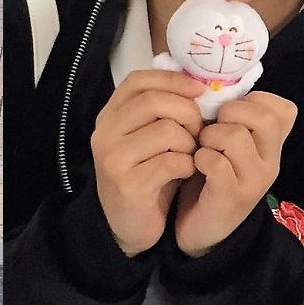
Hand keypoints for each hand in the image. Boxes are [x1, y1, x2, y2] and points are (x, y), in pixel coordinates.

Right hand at [90, 69, 205, 255]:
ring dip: (190, 142)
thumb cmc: (146, 173)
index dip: (172, 80)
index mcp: (110, 116)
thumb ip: (162, 109)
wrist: (127, 224)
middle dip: (188, 112)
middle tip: (198, 130)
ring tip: (190, 154)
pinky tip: (185, 172)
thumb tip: (197, 82)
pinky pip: (172, 162)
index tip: (198, 89)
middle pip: (154, 101)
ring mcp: (114, 160)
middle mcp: (105, 134)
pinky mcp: (129, 186)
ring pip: (167, 130)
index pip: (138, 81)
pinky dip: (188, 165)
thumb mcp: (148, 136)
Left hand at [174, 90, 294, 256]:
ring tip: (201, 147)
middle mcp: (270, 162)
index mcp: (272, 146)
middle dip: (231, 113)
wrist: (202, 230)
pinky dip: (201, 158)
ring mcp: (253, 181)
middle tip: (212, 126)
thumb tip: (217, 84)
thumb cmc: (211, 179)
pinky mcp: (231, 197)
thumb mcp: (231, 147)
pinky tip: (196, 164)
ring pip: (236, 136)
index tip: (231, 112)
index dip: (253, 101)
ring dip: (210, 136)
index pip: (283, 109)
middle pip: (264, 117)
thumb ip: (235, 120)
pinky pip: (217, 162)